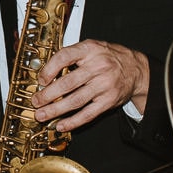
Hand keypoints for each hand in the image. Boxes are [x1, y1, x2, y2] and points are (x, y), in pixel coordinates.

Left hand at [33, 39, 149, 130]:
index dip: (49, 69)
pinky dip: (73, 122)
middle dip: (48, 95)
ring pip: (76, 100)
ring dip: (56, 110)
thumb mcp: (92, 47)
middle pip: (68, 83)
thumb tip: (46, 71)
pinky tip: (61, 125)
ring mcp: (104, 85)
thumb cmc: (109, 57)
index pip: (65, 57)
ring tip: (42, 115)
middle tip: (36, 101)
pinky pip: (88, 114)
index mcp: (90, 50)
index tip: (41, 80)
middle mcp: (98, 67)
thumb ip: (72, 55)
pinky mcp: (109, 101)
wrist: (136, 69)